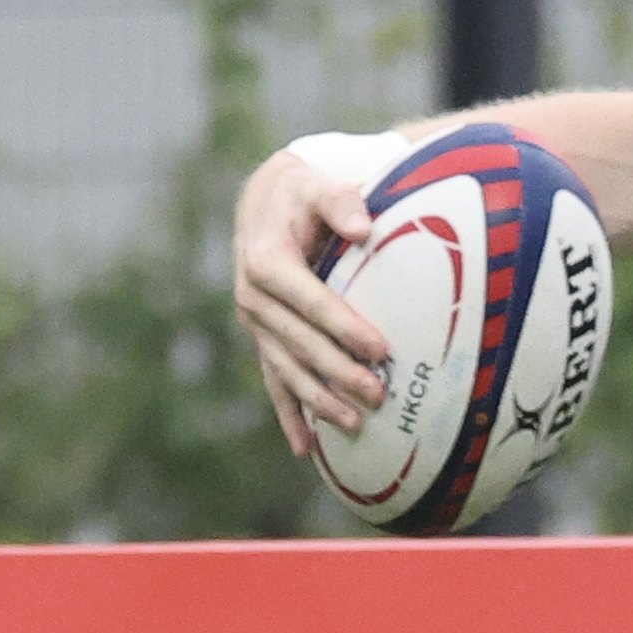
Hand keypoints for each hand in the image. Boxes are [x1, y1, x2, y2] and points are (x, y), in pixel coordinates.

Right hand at [231, 149, 390, 456]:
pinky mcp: (263, 338)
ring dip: (319, 400)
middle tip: (379, 395)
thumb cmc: (302, 194)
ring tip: (355, 425)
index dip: (341, 325)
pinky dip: (289, 414)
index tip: (379, 348)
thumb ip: (340, 201)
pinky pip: (274, 381)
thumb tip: (364, 226)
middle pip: (299, 341)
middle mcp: (253, 296)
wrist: (267, 203)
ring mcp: (256, 323)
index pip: (308, 299)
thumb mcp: (317, 185)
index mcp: (266, 260)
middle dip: (338, 371)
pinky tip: (306, 447)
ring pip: (287, 368)